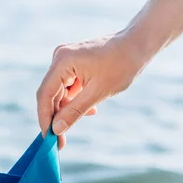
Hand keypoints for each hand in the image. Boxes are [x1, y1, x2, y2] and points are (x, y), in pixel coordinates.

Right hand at [36, 33, 148, 148]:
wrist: (138, 44)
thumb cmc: (122, 64)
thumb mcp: (98, 92)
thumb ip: (74, 112)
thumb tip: (55, 130)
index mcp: (63, 61)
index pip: (45, 94)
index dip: (45, 117)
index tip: (48, 138)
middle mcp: (59, 58)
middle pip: (50, 94)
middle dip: (57, 116)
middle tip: (62, 139)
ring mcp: (64, 59)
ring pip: (59, 92)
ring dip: (69, 107)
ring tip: (91, 113)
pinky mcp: (71, 63)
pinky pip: (67, 86)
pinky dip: (76, 98)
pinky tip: (91, 106)